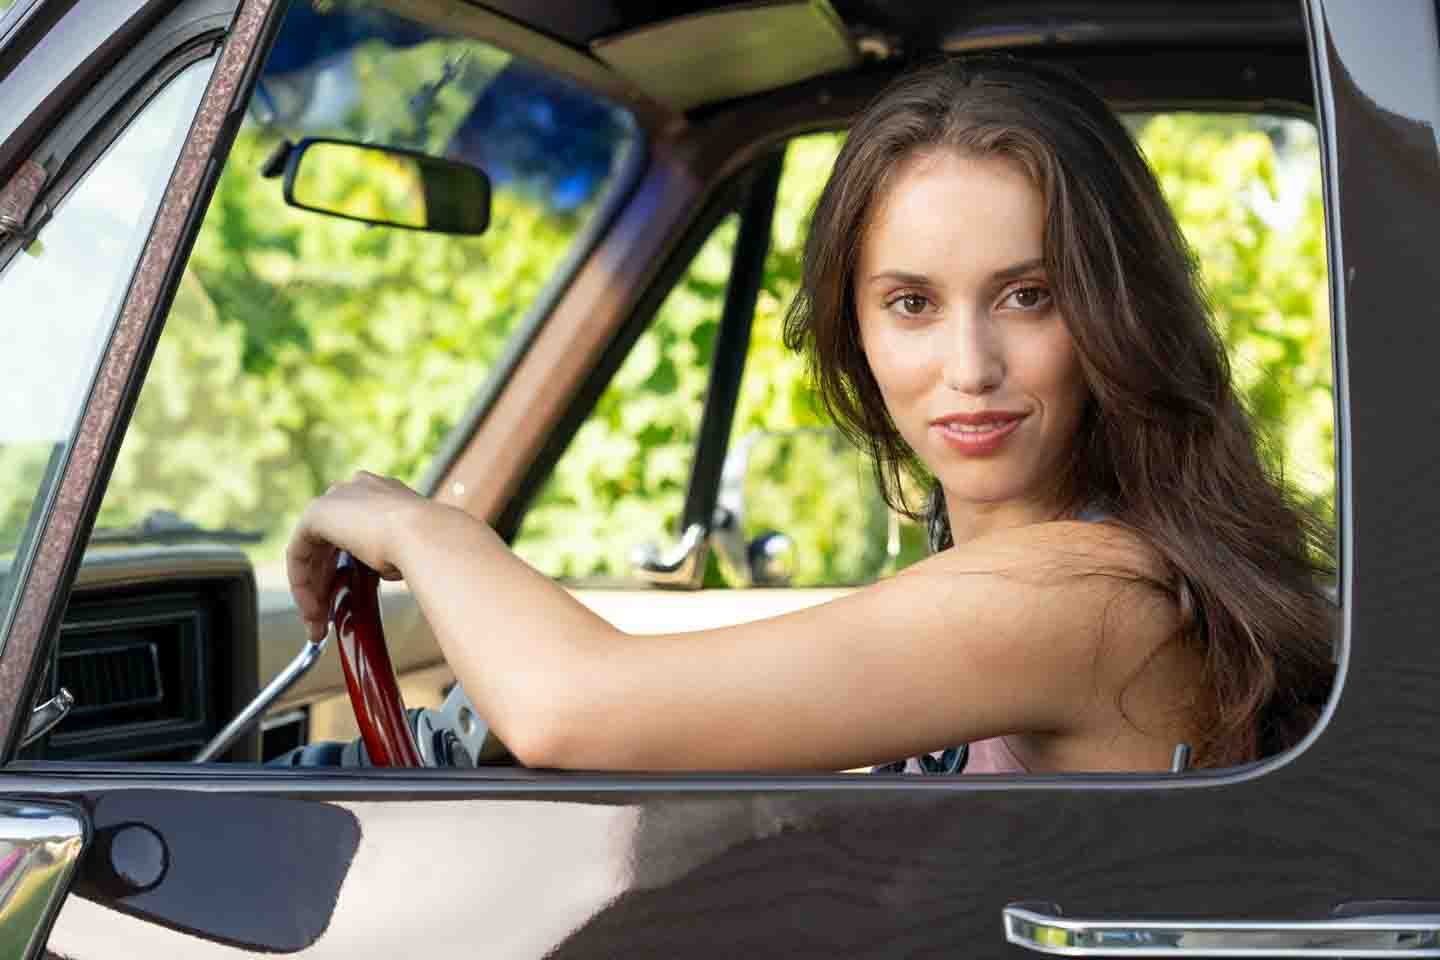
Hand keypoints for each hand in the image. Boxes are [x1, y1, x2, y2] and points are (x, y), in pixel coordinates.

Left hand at [286, 470, 428, 640]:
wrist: (426, 534)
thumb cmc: (429, 547)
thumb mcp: (408, 552)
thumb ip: (390, 557)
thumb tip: (387, 572)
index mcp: (384, 495)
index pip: (354, 534)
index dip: (347, 570)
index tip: (350, 600)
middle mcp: (357, 491)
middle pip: (330, 545)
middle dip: (326, 584)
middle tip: (328, 619)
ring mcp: (337, 497)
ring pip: (314, 552)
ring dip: (314, 589)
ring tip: (319, 623)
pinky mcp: (316, 512)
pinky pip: (299, 552)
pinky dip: (302, 582)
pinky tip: (311, 608)